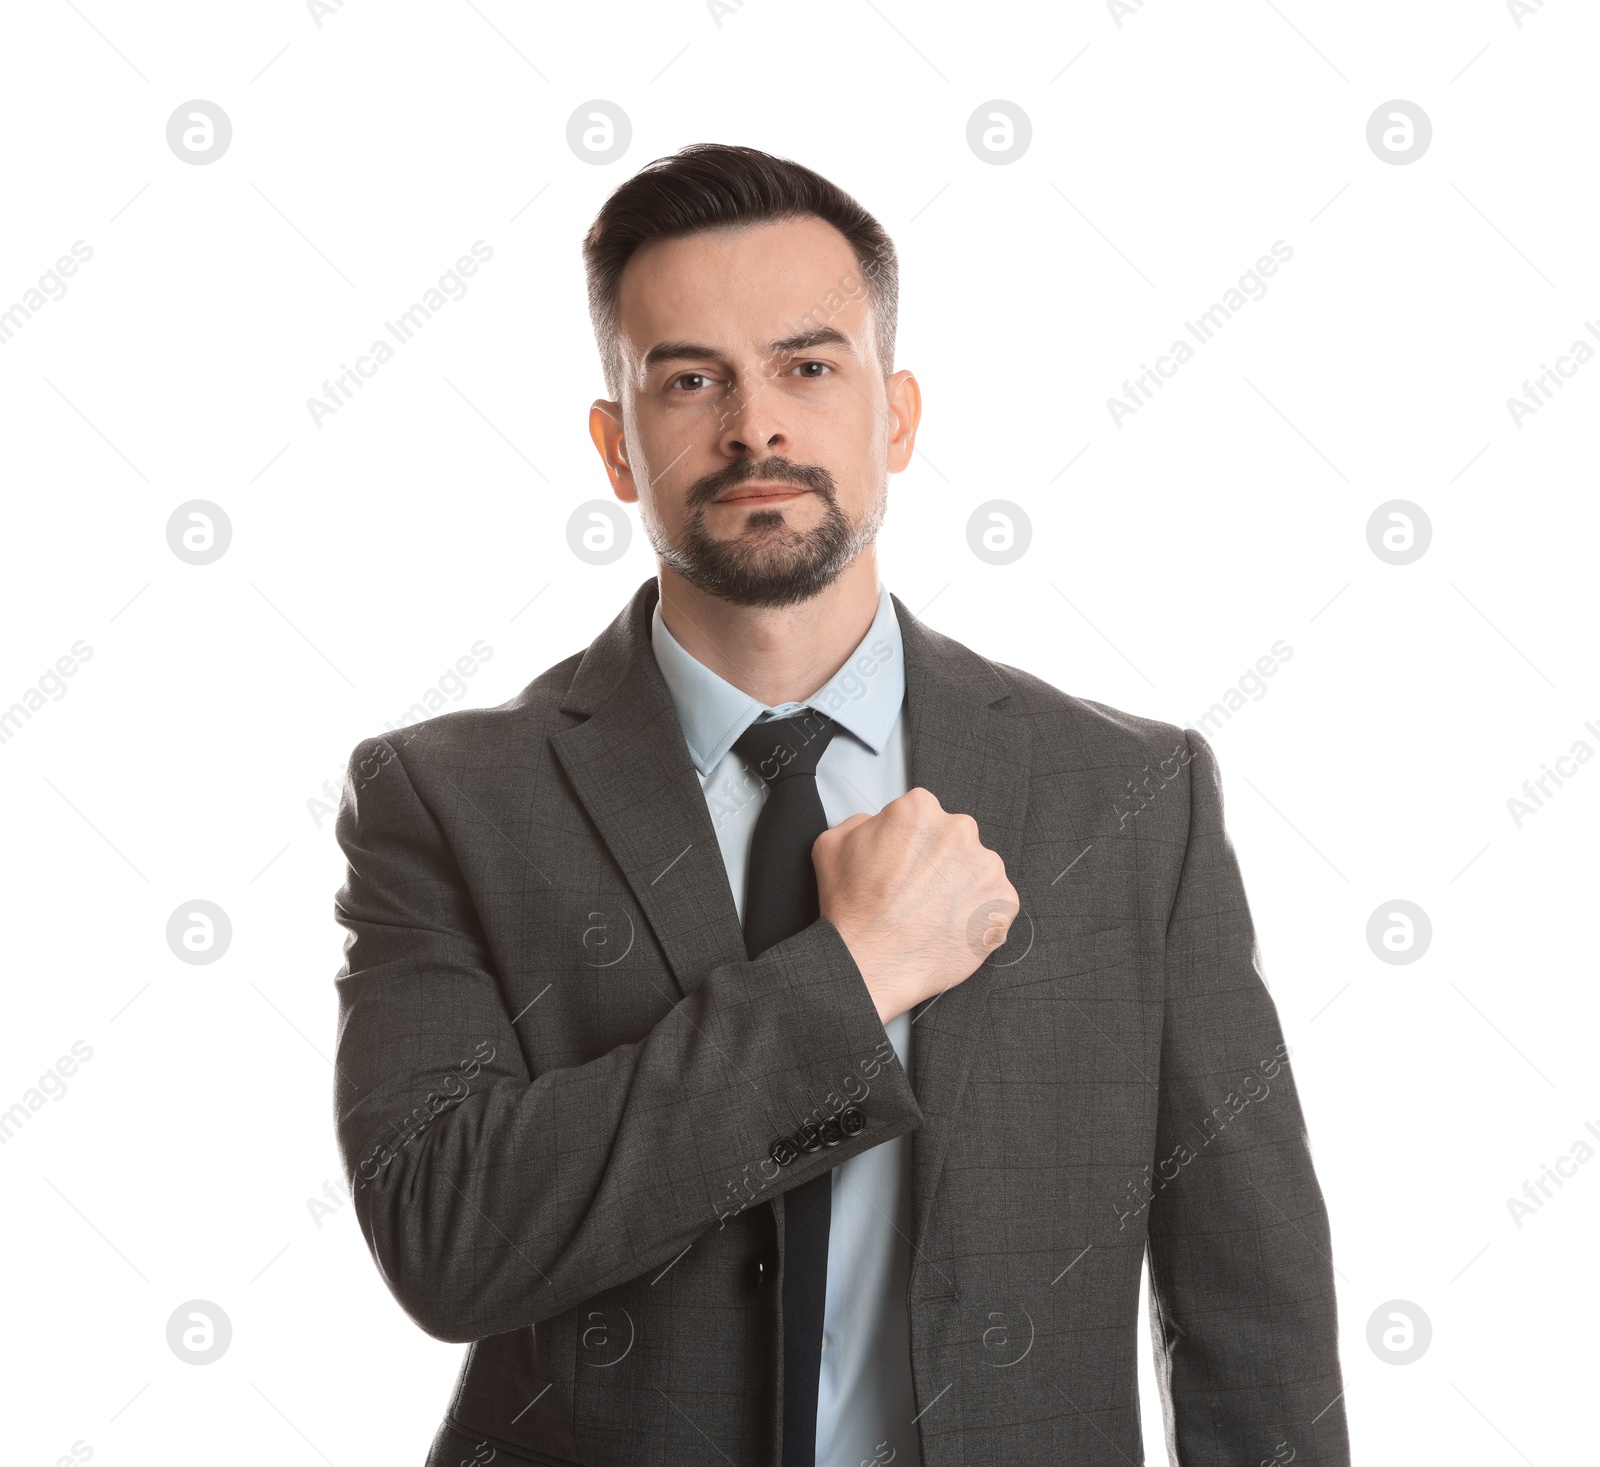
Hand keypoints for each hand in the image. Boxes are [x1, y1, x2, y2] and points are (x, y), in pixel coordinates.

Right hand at [813, 787, 1018, 1023]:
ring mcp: (986, 867)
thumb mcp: (832, 844)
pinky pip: (995, 903)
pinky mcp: (1004, 902)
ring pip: (976, 870)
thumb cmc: (852, 910)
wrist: (869, 963)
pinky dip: (977, 914)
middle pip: (954, 839)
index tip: (903, 863)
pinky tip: (948, 927)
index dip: (909, 842)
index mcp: (920, 809)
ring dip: (959, 887)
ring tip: (931, 914)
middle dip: (938, 862)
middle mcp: (959, 831)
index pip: (923, 815)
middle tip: (916, 892)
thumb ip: (861, 823)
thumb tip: (876, 825)